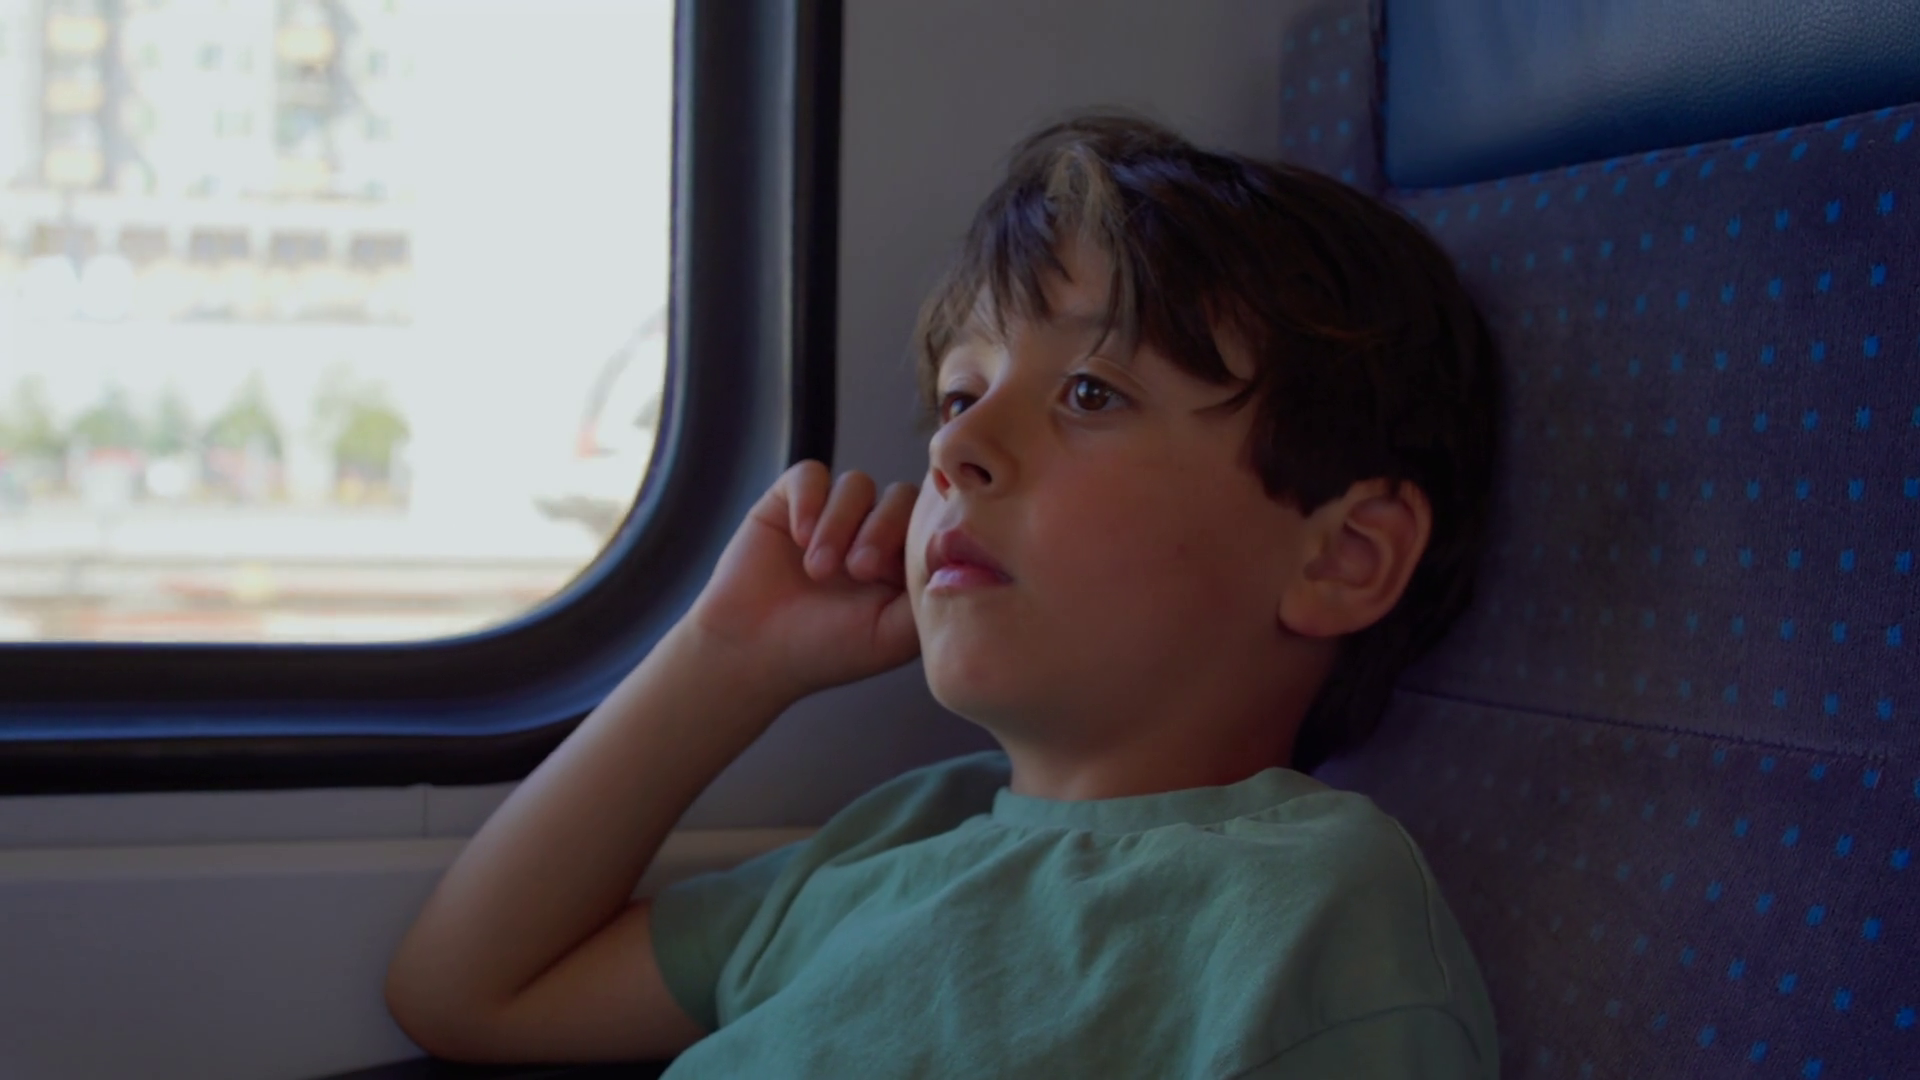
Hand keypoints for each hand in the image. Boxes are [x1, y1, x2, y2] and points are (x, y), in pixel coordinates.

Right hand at [686, 461, 920, 701]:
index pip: (929, 521)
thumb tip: (963, 557)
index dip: (916, 537)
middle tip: (857, 571)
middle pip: (899, 496)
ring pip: (856, 484)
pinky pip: (811, 474)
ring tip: (817, 571)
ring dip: (839, 525)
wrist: (751, 652)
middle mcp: (871, 532)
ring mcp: (831, 514)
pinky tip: (797, 537)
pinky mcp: (789, 501)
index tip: (889, 575)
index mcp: (902, 560)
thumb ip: (931, 594)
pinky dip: (808, 501)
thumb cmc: (824, 650)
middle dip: (880, 530)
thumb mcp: (893, 635)